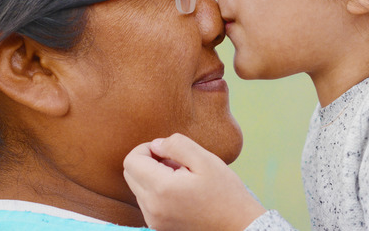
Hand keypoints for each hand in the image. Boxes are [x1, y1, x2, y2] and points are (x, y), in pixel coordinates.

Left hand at [123, 133, 265, 230]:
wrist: (238, 227)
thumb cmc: (225, 192)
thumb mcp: (205, 160)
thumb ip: (177, 145)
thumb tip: (156, 145)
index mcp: (161, 189)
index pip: (131, 161)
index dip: (146, 148)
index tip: (168, 150)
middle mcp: (151, 208)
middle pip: (130, 174)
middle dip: (148, 161)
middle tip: (175, 161)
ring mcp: (154, 220)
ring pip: (138, 187)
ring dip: (152, 176)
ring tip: (181, 176)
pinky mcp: (158, 226)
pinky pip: (146, 202)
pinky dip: (157, 190)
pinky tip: (181, 190)